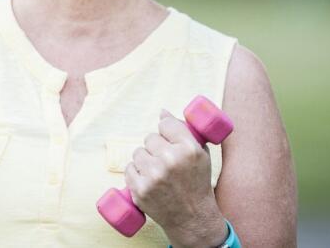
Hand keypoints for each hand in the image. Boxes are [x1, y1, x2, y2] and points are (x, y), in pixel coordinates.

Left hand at [126, 110, 227, 247]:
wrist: (192, 217)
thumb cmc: (197, 183)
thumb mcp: (201, 156)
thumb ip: (184, 132)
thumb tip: (161, 111)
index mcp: (189, 149)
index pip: (166, 124)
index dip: (166, 131)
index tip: (169, 139)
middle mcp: (170, 160)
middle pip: (150, 138)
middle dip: (156, 147)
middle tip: (165, 161)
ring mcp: (153, 175)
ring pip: (138, 152)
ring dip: (145, 160)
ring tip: (158, 172)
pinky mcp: (140, 188)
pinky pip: (129, 168)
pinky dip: (136, 173)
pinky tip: (149, 180)